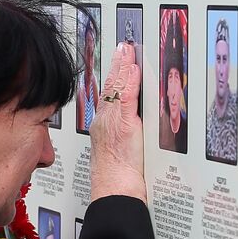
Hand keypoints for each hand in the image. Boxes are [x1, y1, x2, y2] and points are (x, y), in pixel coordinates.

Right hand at [89, 42, 145, 203]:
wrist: (114, 192)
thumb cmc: (117, 178)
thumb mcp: (118, 151)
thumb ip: (124, 135)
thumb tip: (132, 127)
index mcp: (103, 126)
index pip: (108, 95)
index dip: (113, 77)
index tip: (119, 61)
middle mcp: (105, 121)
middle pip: (109, 88)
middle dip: (116, 65)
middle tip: (122, 46)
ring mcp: (113, 122)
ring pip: (116, 89)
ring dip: (123, 67)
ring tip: (128, 50)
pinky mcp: (124, 126)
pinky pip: (126, 99)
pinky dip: (129, 83)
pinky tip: (133, 69)